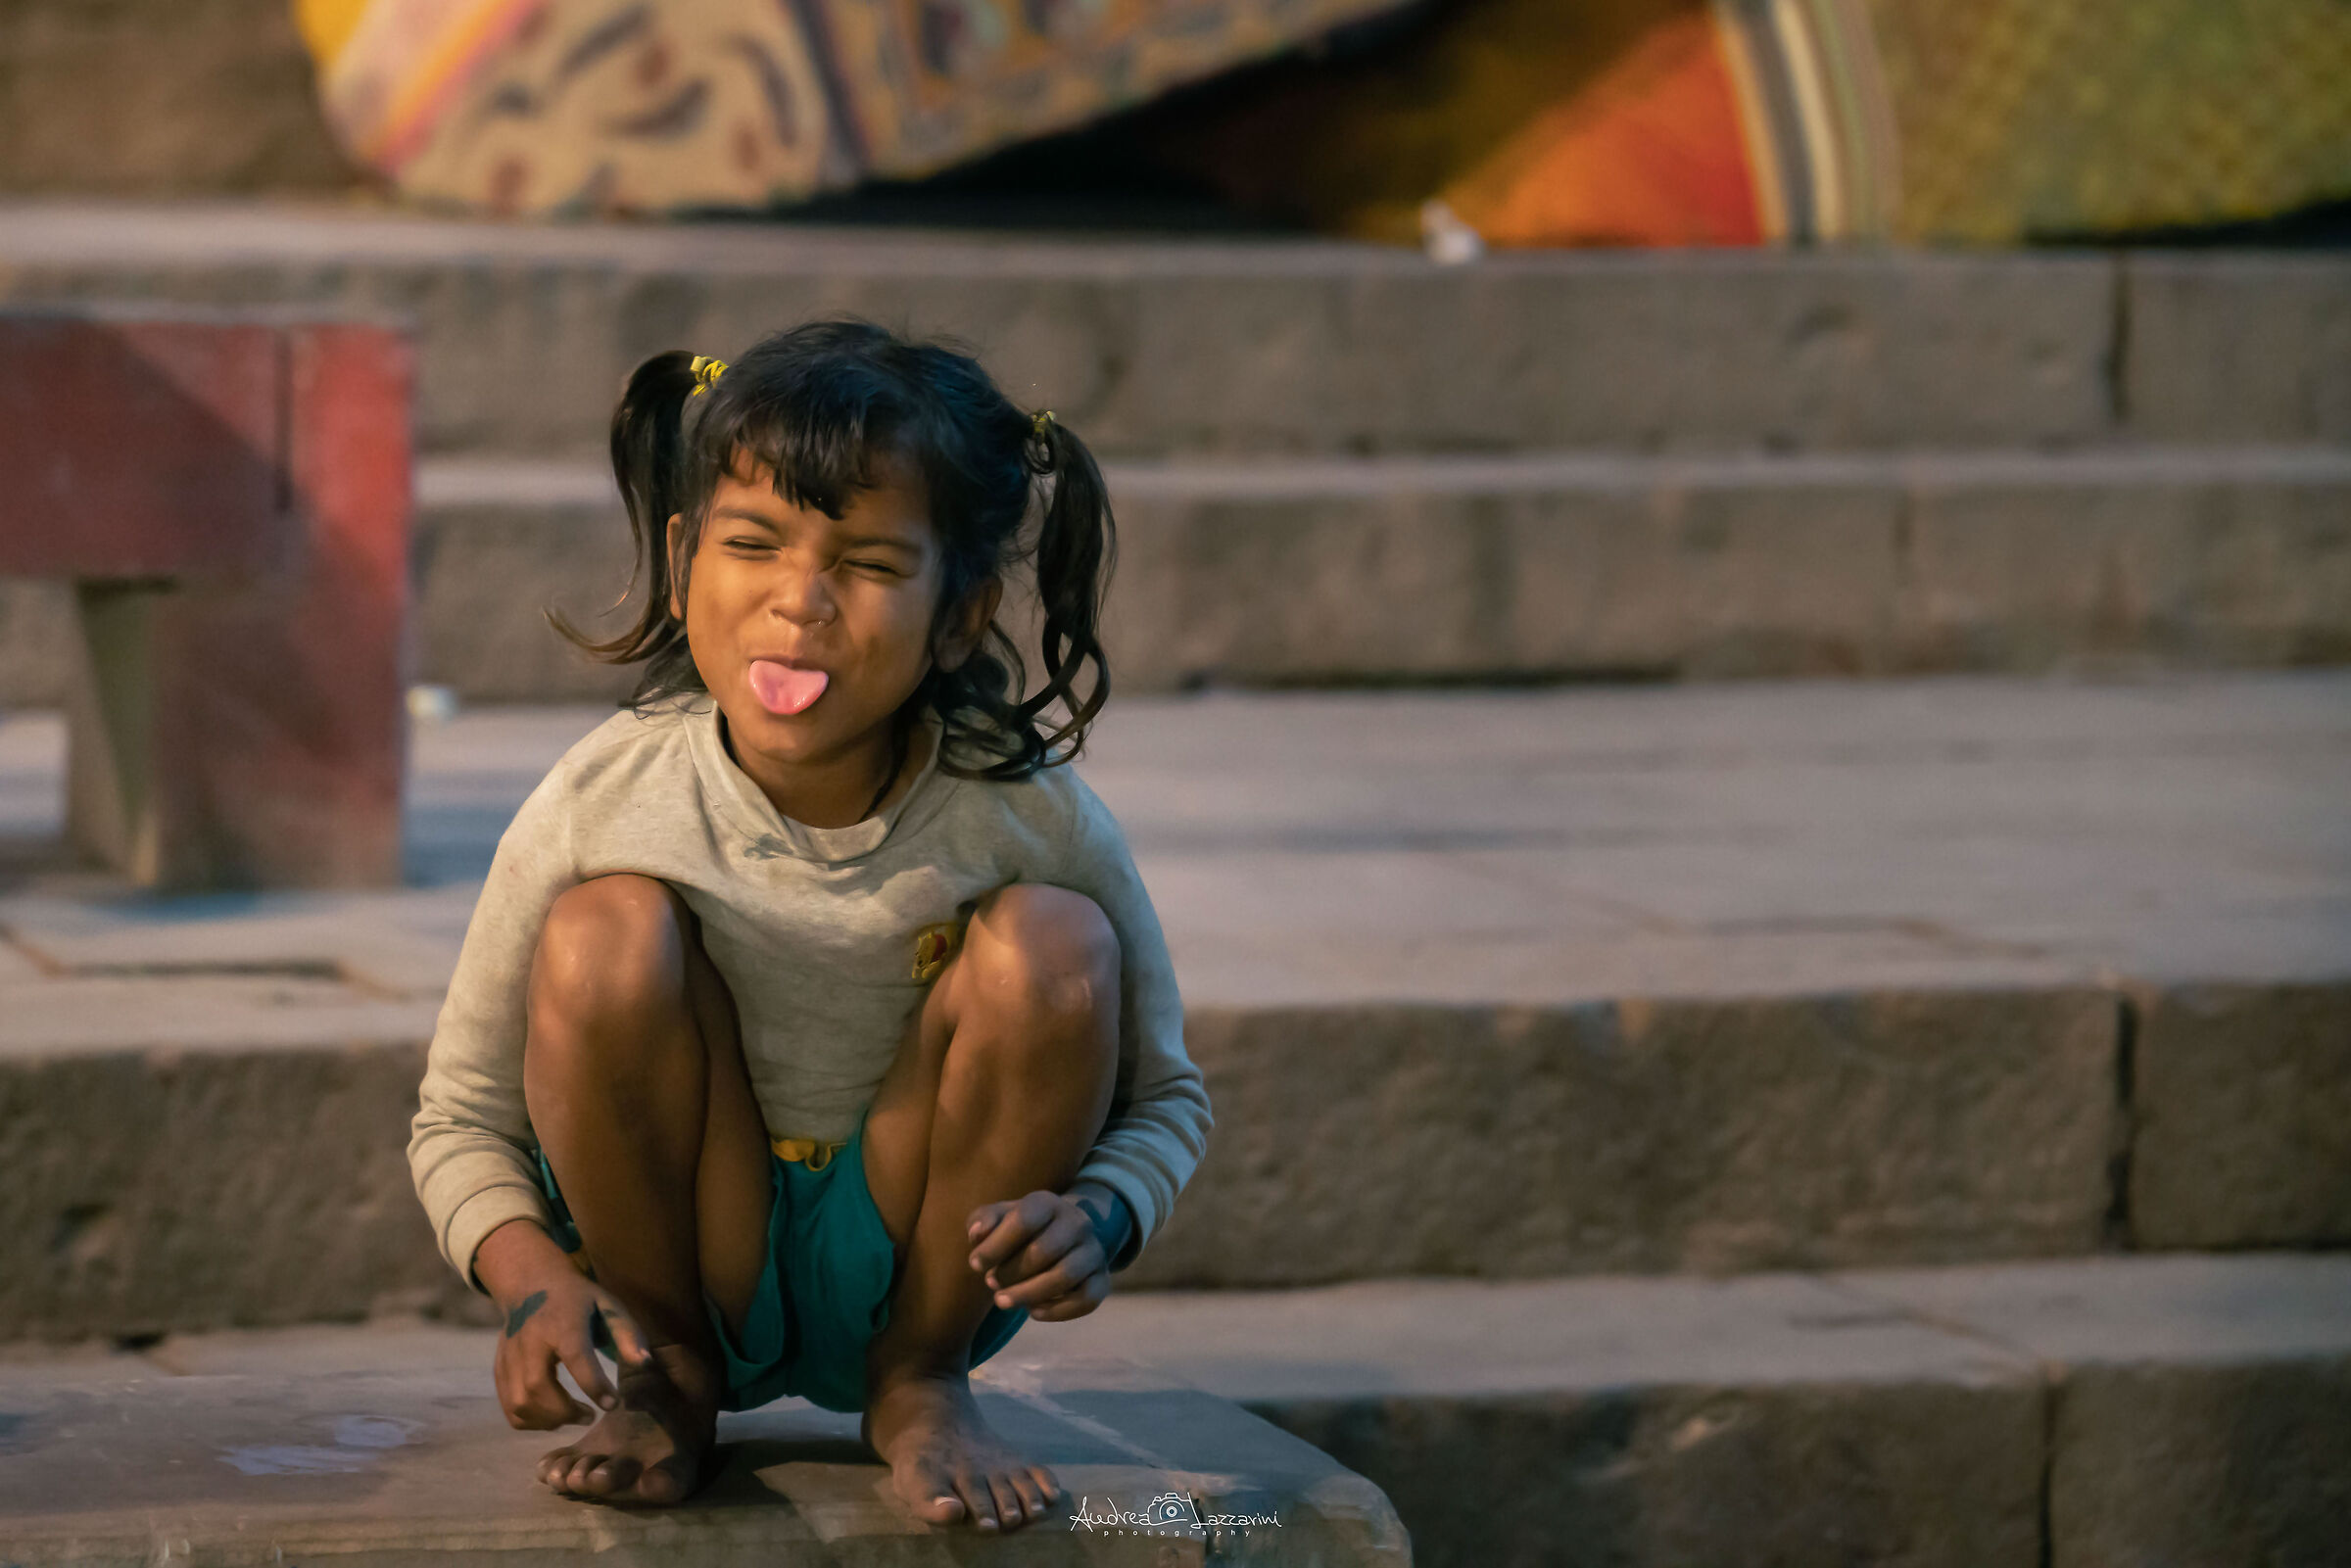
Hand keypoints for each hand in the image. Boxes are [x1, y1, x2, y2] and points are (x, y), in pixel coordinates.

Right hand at [474, 1219, 656, 1429]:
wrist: (531, 1284)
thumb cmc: (578, 1299)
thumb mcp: (608, 1305)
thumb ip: (627, 1334)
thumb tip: (645, 1363)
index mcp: (562, 1322)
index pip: (576, 1356)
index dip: (594, 1384)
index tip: (613, 1404)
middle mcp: (530, 1340)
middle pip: (537, 1386)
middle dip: (565, 1412)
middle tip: (590, 1415)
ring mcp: (510, 1355)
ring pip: (519, 1403)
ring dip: (548, 1420)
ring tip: (572, 1416)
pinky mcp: (499, 1368)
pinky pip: (509, 1407)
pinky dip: (530, 1421)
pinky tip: (551, 1415)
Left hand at [964, 1188, 1121, 1322]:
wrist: (1061, 1236)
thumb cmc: (1019, 1229)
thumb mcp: (998, 1217)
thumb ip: (982, 1221)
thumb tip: (978, 1234)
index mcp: (1047, 1203)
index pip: (1024, 1220)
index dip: (995, 1246)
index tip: (975, 1264)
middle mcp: (1077, 1222)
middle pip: (1043, 1251)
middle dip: (1010, 1273)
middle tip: (990, 1283)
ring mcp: (1093, 1251)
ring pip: (1065, 1276)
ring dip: (1028, 1294)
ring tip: (1002, 1301)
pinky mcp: (1102, 1279)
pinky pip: (1086, 1299)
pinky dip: (1057, 1311)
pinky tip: (1033, 1312)